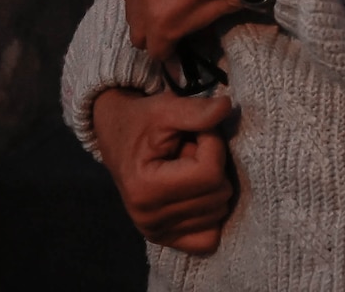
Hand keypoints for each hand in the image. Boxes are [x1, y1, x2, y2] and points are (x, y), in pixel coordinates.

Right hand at [92, 88, 235, 254]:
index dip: (213, 144)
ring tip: (186, 168)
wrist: (117, 140)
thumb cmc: (141, 122)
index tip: (198, 132)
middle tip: (189, 151)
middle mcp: (149, 219)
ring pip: (219, 211)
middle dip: (213, 164)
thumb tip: (226, 107)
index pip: (210, 173)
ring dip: (211, 185)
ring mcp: (157, 233)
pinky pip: (208, 239)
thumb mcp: (165, 108)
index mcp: (146, 189)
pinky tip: (195, 192)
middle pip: (218, 194)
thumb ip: (196, 111)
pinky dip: (210, 213)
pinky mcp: (165, 239)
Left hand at [119, 0, 280, 65]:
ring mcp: (147, 2)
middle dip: (149, 21)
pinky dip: (169, 53)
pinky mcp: (160, 25)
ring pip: (140, 35)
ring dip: (157, 37)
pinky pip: (157, 50)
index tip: (161, 5)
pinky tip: (181, 49)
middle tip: (172, 23)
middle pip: (132, 14)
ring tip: (177, 37)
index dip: (145, 0)